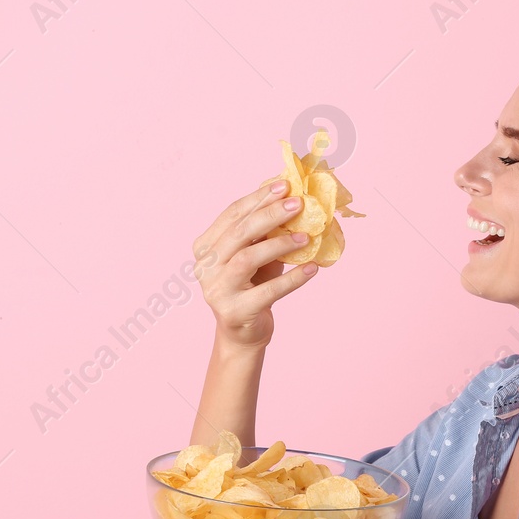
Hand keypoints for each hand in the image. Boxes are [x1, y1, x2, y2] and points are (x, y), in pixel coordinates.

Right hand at [190, 177, 317, 349]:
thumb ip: (264, 230)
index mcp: (205, 247)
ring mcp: (217, 291)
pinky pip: (268, 291)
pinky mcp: (235, 312)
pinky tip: (312, 269)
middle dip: (269, 214)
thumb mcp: (255, 254)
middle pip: (238, 233)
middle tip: (298, 204)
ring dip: (279, 245)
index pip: (231, 215)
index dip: (258, 199)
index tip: (284, 186)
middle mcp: (205, 267)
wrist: (244, 333)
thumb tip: (290, 196)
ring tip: (306, 237)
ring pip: (248, 258)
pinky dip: (292, 279)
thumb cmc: (252, 286)